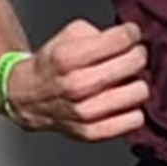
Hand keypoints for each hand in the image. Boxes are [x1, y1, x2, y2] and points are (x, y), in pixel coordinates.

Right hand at [5, 18, 148, 140]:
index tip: (131, 34)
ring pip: (138, 92)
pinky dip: (133, 110)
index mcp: (68, 58)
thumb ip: (98, 32)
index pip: (121, 39)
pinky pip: (134, 120)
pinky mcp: (92, 133)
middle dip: (138, 54)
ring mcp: (84, 112)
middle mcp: (76, 85)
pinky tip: (123, 102)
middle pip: (134, 63)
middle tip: (132, 55)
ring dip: (137, 83)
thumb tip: (129, 37)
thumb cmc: (53, 66)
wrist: (28, 97)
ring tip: (126, 81)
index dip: (132, 33)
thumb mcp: (68, 37)